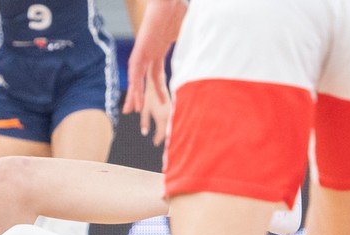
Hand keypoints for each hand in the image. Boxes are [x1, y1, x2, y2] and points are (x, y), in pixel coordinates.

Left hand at [123, 0, 186, 116]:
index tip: (164, 101)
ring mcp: (143, 50)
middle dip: (139, 95)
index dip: (158, 88)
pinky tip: (134, 96)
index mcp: (158, 49)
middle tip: (137, 111)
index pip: (156, 74)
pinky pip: (135, 70)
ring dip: (135, 94)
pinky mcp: (140, 48)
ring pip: (137, 77)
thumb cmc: (177, 8)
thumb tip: (216, 45)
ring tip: (133, 110)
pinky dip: (135, 84)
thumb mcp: (188, 31)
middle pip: (143, 78)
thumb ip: (194, 42)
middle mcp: (149, 52)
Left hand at [140, 73, 172, 145]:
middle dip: (161, 137)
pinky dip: (163, 125)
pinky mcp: (169, 108)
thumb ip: (144, 122)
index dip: (158, 139)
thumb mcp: (144, 110)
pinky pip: (167, 119)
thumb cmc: (149, 97)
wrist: (157, 84)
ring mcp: (169, 112)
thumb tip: (144, 133)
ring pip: (167, 125)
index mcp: (161, 117)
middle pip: (165, 130)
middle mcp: (167, 116)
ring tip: (157, 137)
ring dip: (163, 131)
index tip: (154, 144)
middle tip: (156, 143)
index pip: (161, 133)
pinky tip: (159, 126)